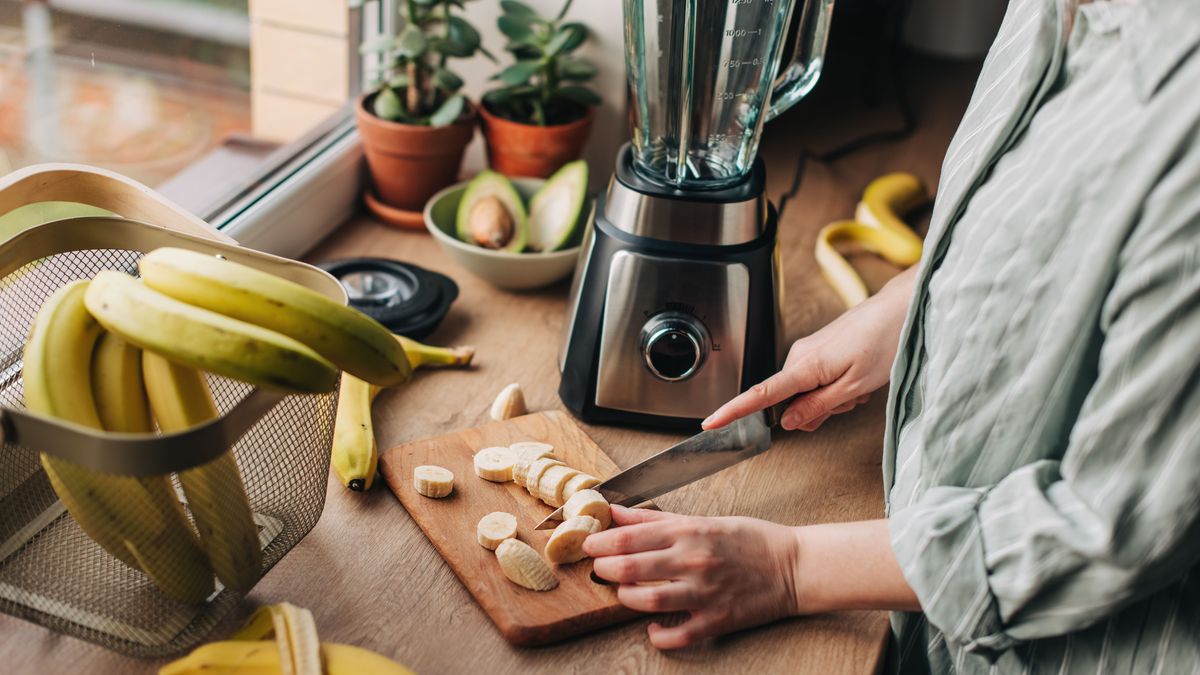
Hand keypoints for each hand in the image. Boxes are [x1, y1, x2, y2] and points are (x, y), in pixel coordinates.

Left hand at [583, 505, 801, 649]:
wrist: (794, 566)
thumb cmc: (750, 540)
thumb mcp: (703, 519)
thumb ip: (656, 520)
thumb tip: (617, 512)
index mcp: (690, 532)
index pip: (630, 537)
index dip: (601, 542)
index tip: (588, 544)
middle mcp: (694, 560)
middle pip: (631, 567)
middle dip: (605, 568)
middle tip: (598, 568)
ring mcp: (705, 592)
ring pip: (649, 600)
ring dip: (627, 597)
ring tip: (624, 592)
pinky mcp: (718, 620)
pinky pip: (679, 635)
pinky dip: (658, 635)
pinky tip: (651, 628)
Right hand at [703, 267, 916, 431]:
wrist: (900, 310)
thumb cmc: (884, 343)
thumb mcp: (854, 387)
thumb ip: (817, 406)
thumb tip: (788, 422)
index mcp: (805, 366)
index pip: (761, 395)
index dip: (734, 411)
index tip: (711, 423)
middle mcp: (800, 356)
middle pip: (791, 402)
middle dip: (818, 410)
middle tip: (850, 401)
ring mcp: (809, 350)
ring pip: (807, 393)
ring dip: (832, 398)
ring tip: (859, 386)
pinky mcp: (819, 348)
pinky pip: (817, 379)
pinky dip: (835, 386)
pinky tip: (857, 377)